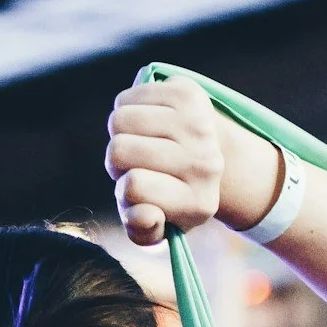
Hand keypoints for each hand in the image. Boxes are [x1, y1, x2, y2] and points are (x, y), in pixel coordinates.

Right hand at [107, 80, 275, 245]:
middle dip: (117, 161)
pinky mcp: (188, 94)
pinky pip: (128, 97)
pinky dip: (127, 110)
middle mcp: (205, 164)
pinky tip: (145, 122)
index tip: (139, 192)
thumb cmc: (170, 196)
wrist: (209, 156)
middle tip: (136, 164)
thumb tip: (143, 215)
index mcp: (198, 203)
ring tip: (138, 142)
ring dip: (119, 133)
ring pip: (120, 120)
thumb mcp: (158, 227)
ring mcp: (199, 125)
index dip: (124, 191)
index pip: (133, 188)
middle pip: (119, 150)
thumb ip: (143, 232)